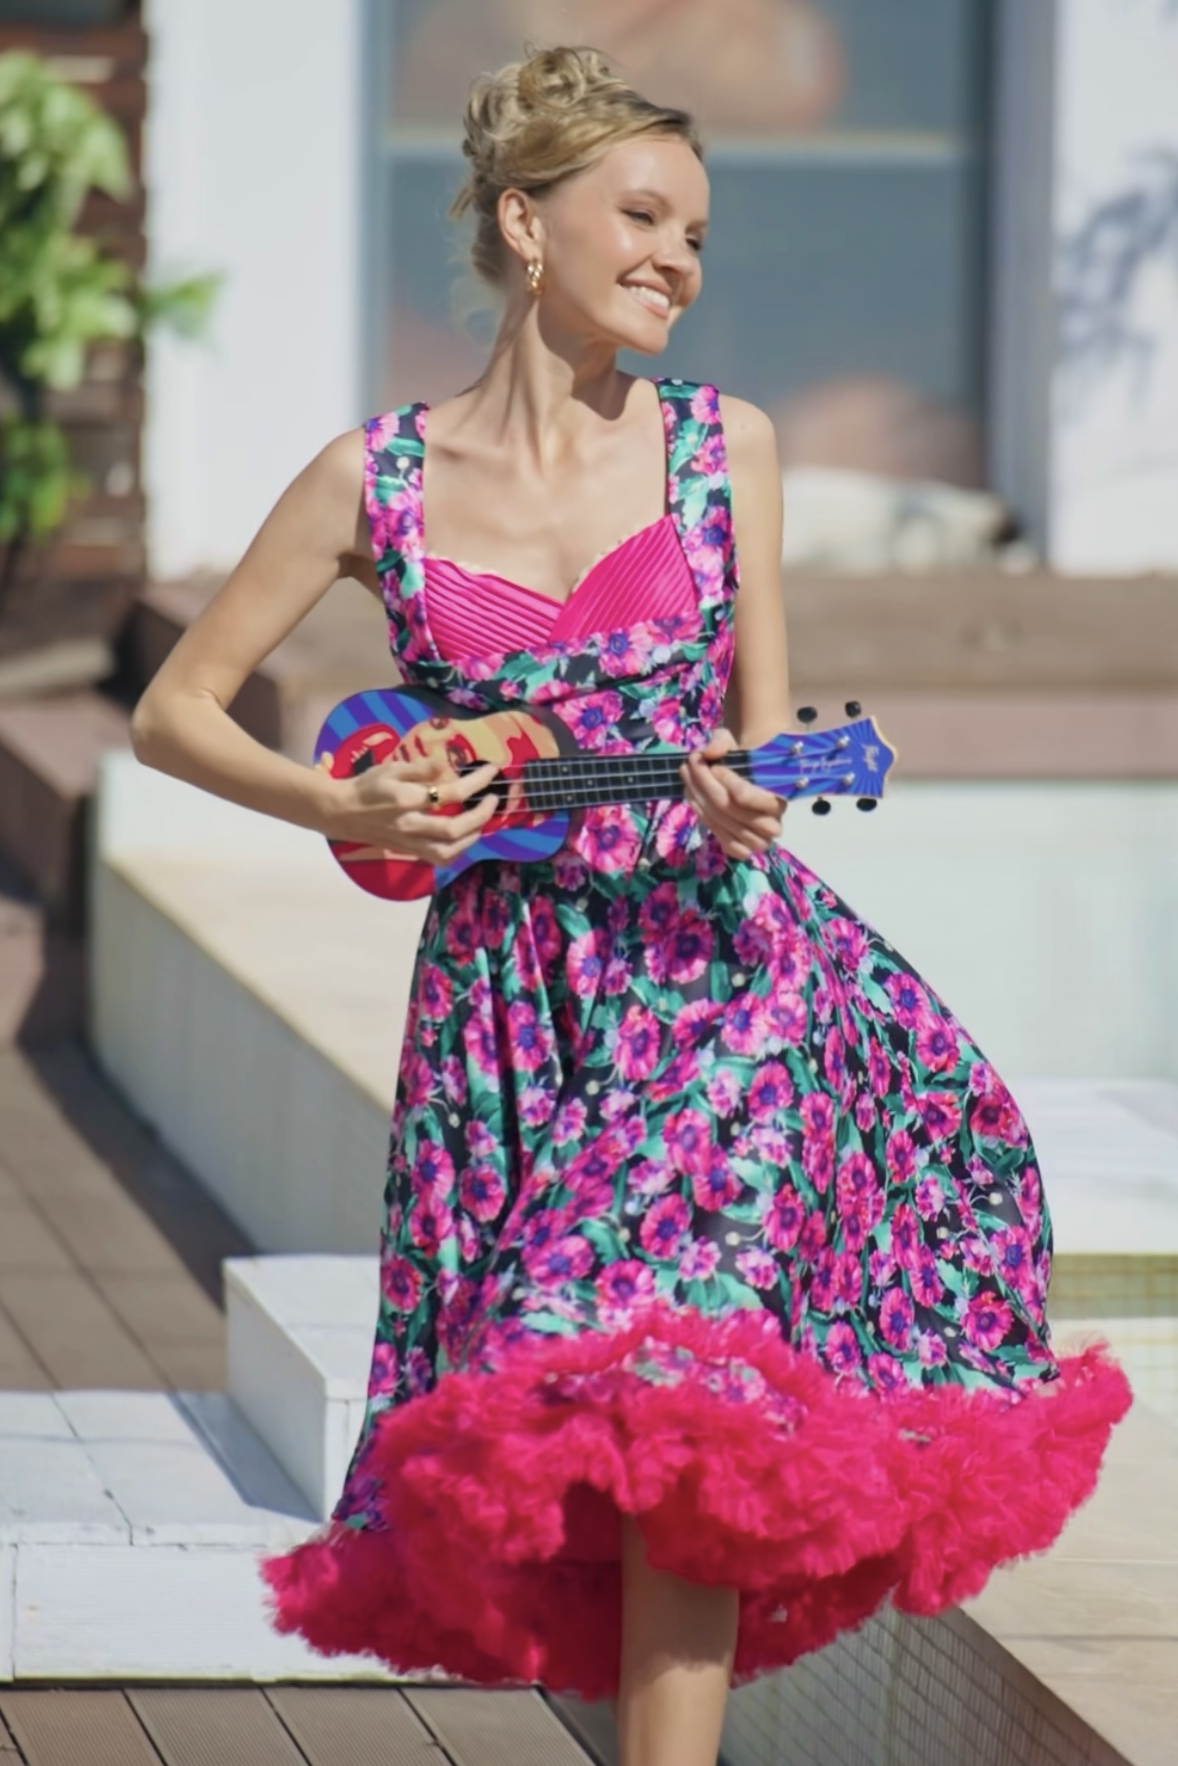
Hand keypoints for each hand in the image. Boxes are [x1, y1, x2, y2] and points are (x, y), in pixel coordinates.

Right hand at [317, 748, 499, 866]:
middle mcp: (409, 825)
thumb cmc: (367, 786)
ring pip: (447, 852)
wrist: (341, 812)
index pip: (449, 793)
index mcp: (405, 800)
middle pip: (453, 829)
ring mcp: (409, 843)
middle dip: (480, 815)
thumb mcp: (391, 768)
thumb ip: (421, 768)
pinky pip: (438, 859)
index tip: (491, 772)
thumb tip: (448, 765)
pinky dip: (457, 850)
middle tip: (492, 800)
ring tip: (482, 821)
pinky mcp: (408, 852)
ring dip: (471, 837)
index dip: (475, 783)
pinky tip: (465, 837)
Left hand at [681, 727, 784, 859]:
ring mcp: (758, 841)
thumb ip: (723, 741)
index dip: (727, 781)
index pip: (747, 796)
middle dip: (705, 784)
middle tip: (690, 763)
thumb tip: (709, 751)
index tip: (712, 764)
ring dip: (698, 797)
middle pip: (728, 807)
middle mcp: (773, 824)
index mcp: (782, 798)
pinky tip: (693, 796)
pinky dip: (702, 815)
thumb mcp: (736, 741)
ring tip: (686, 776)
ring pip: (720, 821)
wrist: (753, 779)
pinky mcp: (742, 850)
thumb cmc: (747, 758)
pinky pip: (718, 835)